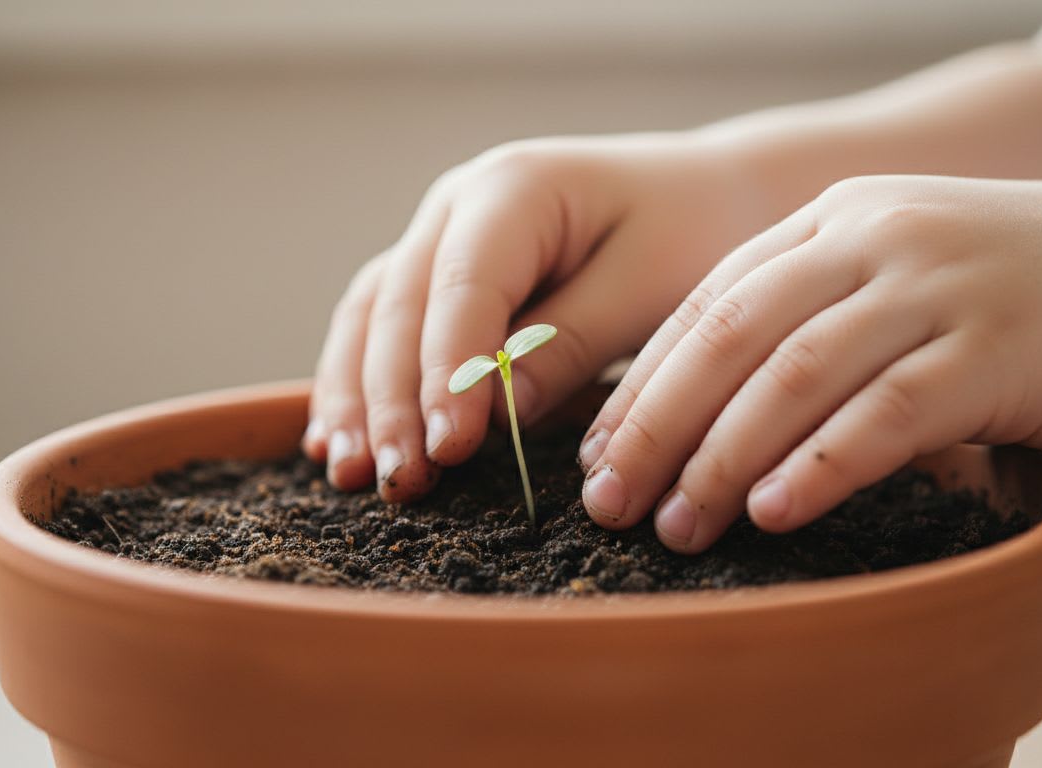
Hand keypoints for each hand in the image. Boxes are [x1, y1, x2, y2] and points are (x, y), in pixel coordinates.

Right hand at [303, 133, 772, 499]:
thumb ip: (571, 344)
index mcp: (514, 188)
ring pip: (371, 318)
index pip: (463, 287)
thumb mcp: (652, 287)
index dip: (449, 371)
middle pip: (399, 306)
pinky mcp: (440, 280)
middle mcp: (457, 207)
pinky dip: (357, 386)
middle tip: (399, 480)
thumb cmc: (693, 234)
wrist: (708, 198)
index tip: (450, 446)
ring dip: (356, 399)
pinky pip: (380, 329)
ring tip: (351, 475)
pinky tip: (332, 444)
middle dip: (392, 399)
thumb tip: (495, 414)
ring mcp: (439, 239)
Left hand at [581, 175, 1041, 551]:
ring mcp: (934, 288)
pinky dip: (820, 466)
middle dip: (655, 425)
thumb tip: (716, 417)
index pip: (708, 301)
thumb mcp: (904, 274)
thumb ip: (819, 319)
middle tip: (609, 499)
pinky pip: (884, 413)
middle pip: (729, 335)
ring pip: (794, 375)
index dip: (644, 381)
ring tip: (677, 524)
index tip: (597, 451)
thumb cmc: (1026, 291)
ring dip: (722, 457)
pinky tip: (775, 513)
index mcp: (837, 220)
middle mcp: (874, 240)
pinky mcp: (993, 349)